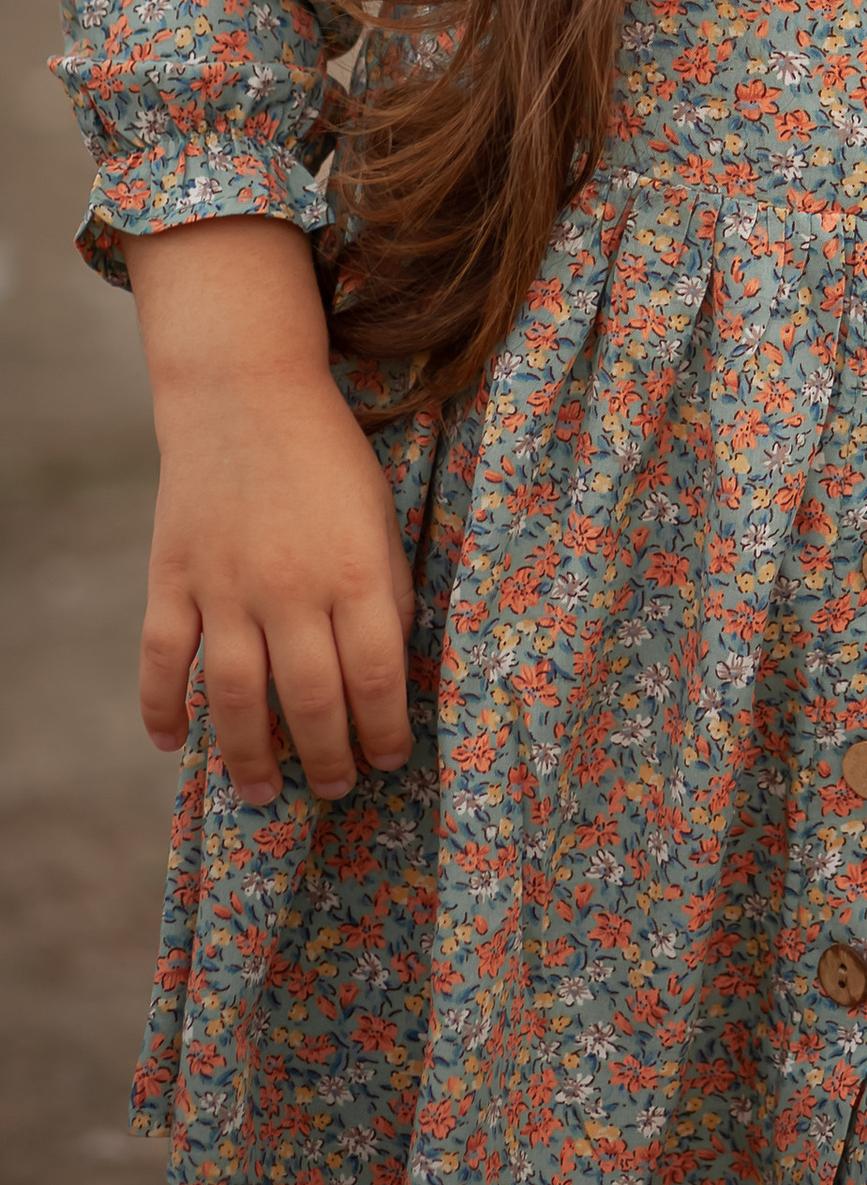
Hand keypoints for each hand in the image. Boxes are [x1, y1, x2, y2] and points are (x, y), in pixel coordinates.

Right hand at [127, 219, 415, 809]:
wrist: (246, 390)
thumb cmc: (329, 456)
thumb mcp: (381, 516)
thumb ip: (383, 590)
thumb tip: (384, 669)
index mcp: (354, 568)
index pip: (375, 674)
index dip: (383, 730)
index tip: (388, 761)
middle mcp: (289, 586)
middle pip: (308, 698)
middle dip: (326, 757)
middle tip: (336, 789)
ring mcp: (224, 585)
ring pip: (233, 697)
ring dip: (249, 756)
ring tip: (263, 793)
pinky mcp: (172, 577)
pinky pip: (160, 660)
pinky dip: (161, 708)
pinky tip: (173, 745)